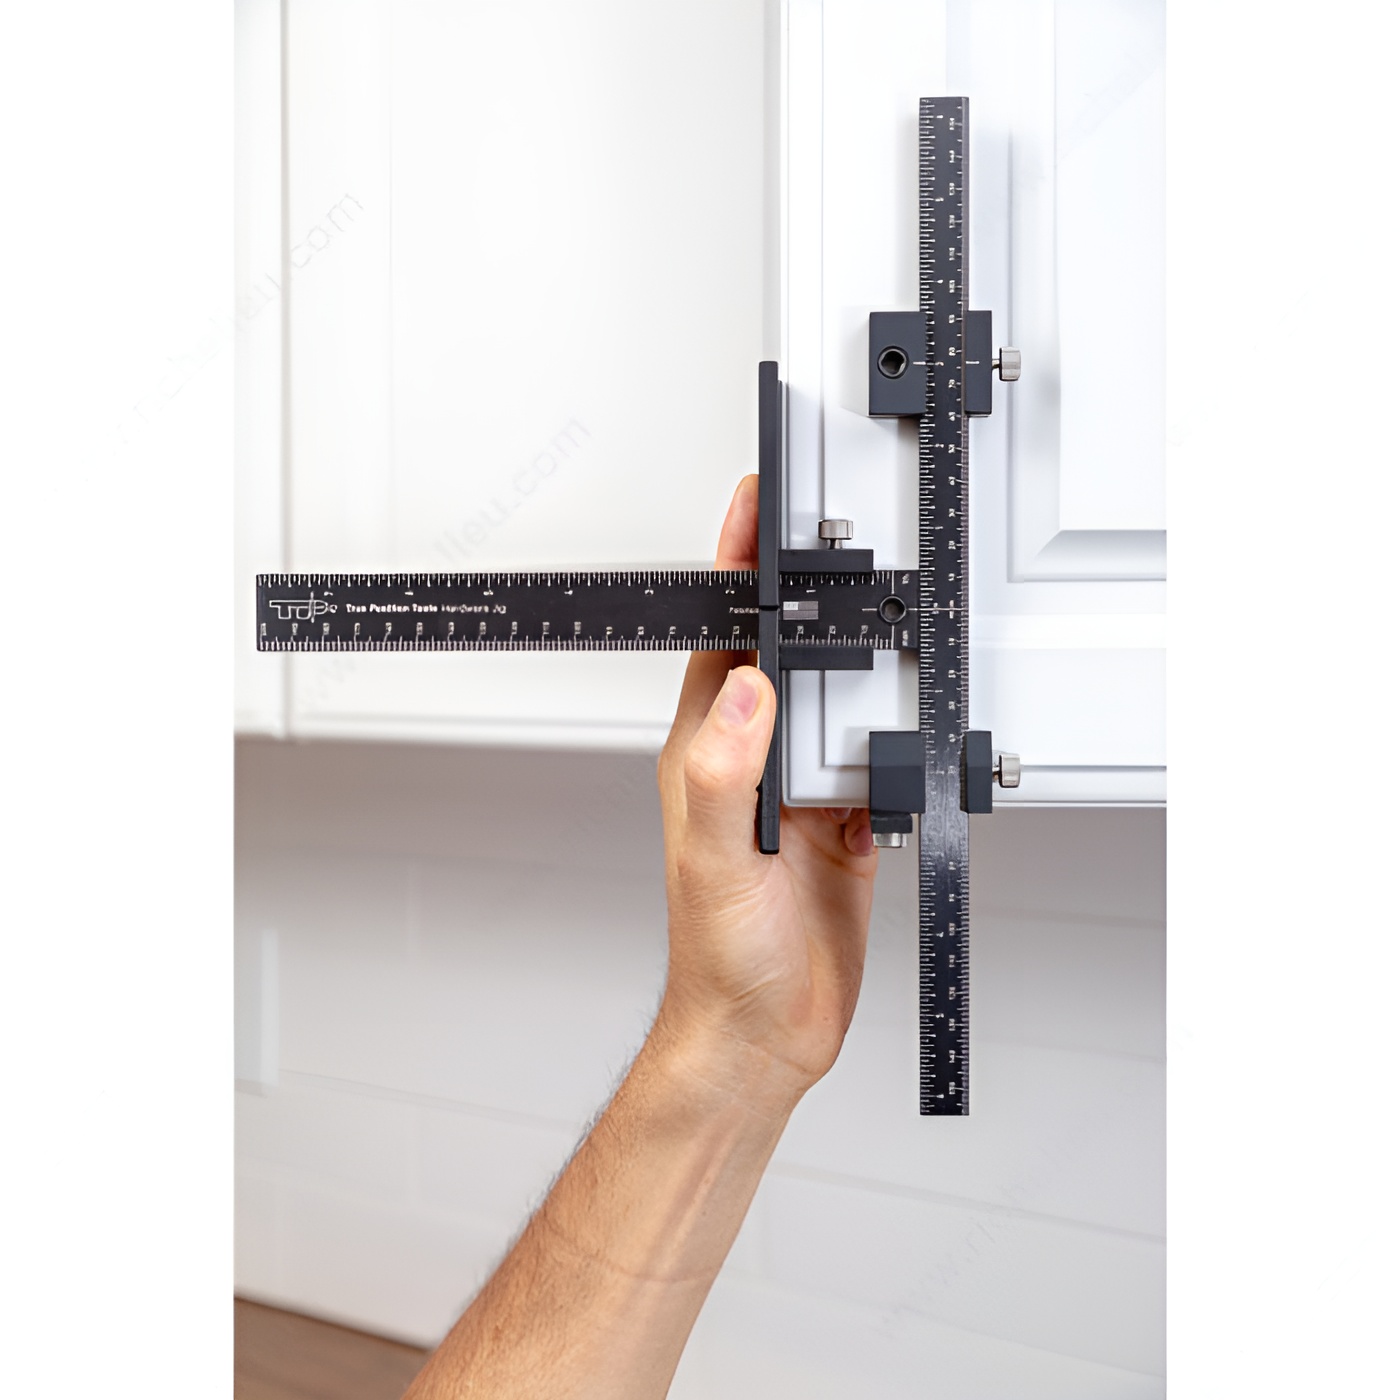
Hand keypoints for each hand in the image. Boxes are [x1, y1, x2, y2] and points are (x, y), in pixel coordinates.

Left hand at [655, 476, 877, 1100]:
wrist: (764, 1034)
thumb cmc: (717, 956)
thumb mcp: (716, 861)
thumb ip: (726, 775)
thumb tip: (747, 691)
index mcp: (708, 752)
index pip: (722, 639)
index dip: (736, 570)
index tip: (756, 506)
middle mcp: (752, 762)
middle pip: (789, 656)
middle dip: (813, 598)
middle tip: (844, 541)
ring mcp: (800, 790)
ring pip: (840, 705)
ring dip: (864, 674)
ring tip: (887, 634)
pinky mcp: (846, 824)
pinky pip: (880, 765)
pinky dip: (896, 753)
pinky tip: (901, 757)